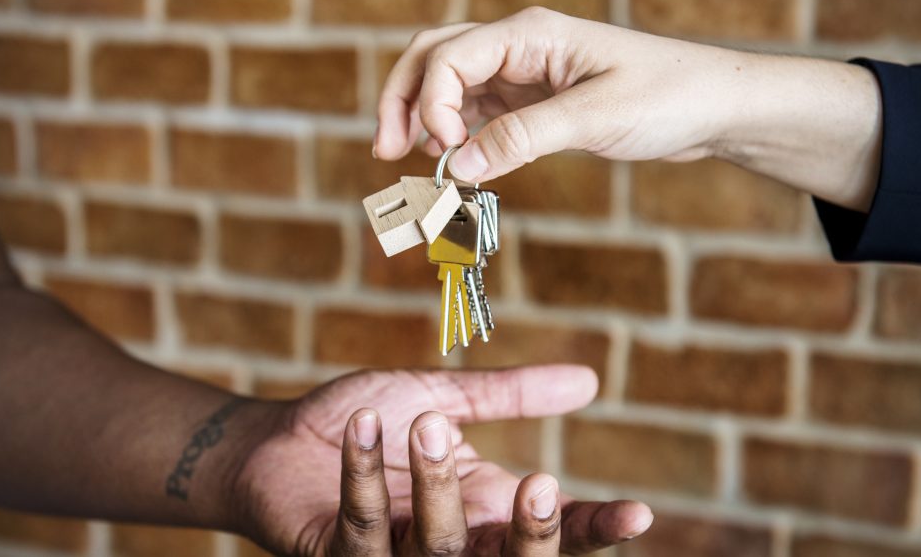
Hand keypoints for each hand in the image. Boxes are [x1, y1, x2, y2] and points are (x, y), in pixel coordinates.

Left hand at [231, 365, 652, 554]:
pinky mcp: (341, 553)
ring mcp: (395, 555)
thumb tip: (590, 381)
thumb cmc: (370, 422)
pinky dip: (364, 473)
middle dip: (530, 533)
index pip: (551, 535)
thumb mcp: (446, 399)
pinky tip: (361, 424)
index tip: (639, 514)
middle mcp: (448, 543)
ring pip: (436, 549)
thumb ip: (511, 395)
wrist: (281, 438)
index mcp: (483, 511)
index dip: (592, 529)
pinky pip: (363, 525)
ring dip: (435, 484)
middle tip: (538, 481)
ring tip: (427, 421)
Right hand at [373, 7, 881, 210]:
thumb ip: (521, 139)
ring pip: (450, 87)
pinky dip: (457, 135)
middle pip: (433, 59)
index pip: (450, 58)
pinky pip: (478, 113)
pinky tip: (454, 161)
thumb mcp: (594, 118)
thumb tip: (455, 164)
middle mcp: (519, 48)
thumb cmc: (669, 96)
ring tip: (409, 160)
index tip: (441, 151)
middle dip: (403, 100)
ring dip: (423, 118)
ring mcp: (524, 74)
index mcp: (530, 36)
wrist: (714, 109)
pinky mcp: (535, 102)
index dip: (430, 103)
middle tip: (385, 151)